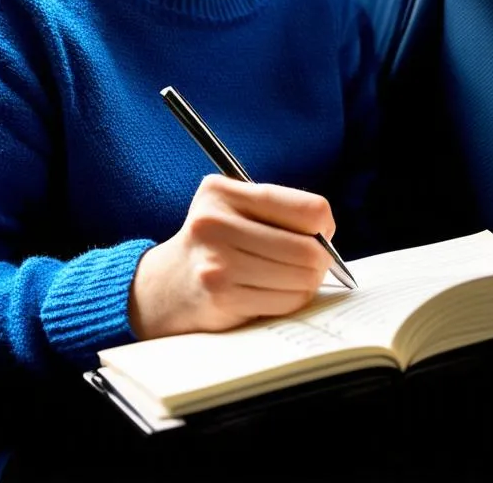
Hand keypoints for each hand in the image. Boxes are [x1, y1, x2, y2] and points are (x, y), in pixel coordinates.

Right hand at [128, 174, 334, 339]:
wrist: (165, 285)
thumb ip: (277, 211)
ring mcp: (217, 262)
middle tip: (311, 264)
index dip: (324, 226)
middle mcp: (215, 222)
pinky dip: (290, 300)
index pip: (308, 208)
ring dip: (306, 283)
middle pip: (307, 248)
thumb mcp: (233, 208)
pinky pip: (284, 301)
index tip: (319, 235)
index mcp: (221, 191)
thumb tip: (327, 237)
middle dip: (320, 261)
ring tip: (289, 278)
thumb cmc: (214, 243)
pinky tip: (273, 293)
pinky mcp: (223, 296)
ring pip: (300, 277)